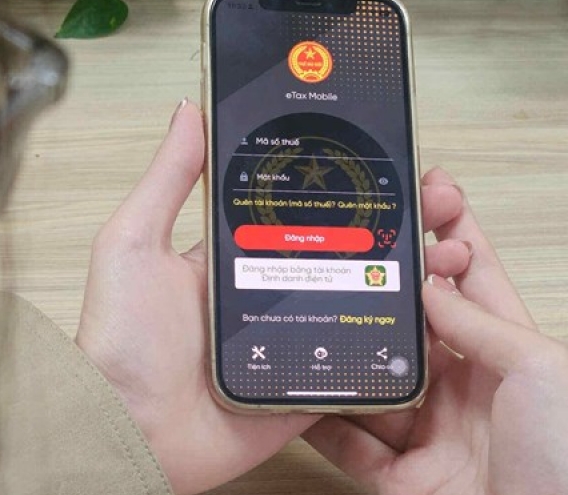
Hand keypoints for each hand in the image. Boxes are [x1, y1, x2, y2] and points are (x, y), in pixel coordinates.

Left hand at [74, 100, 472, 493]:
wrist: (130, 431)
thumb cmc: (121, 341)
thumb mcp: (135, 243)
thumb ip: (168, 180)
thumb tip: (189, 112)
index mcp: (236, 255)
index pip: (303, 210)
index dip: (347, 187)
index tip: (386, 164)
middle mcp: (269, 293)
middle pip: (344, 250)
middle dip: (394, 225)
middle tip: (433, 203)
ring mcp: (292, 338)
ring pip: (362, 300)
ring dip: (407, 278)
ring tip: (445, 253)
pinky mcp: (306, 383)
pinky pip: (357, 359)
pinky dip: (394, 342)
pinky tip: (432, 316)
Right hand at [303, 169, 567, 494]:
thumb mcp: (541, 370)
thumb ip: (481, 323)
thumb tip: (432, 283)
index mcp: (509, 353)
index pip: (473, 276)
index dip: (449, 231)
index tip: (422, 190)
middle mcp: (466, 387)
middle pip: (414, 324)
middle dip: (382, 287)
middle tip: (347, 249)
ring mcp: (431, 431)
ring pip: (373, 381)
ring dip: (343, 354)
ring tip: (309, 314)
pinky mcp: (402, 478)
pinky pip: (351, 445)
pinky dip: (321, 423)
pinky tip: (297, 396)